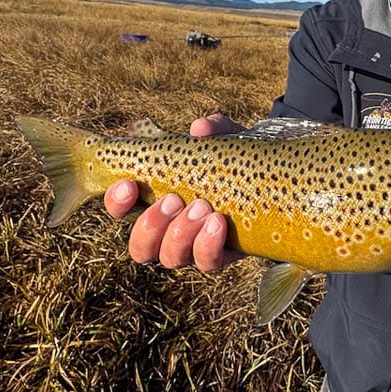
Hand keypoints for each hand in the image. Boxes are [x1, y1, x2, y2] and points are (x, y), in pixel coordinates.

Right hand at [103, 113, 244, 271]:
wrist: (273, 182)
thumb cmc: (238, 160)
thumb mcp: (227, 139)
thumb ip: (214, 129)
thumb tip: (199, 129)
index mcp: (155, 201)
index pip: (122, 210)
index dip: (117, 202)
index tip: (129, 184)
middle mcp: (168, 231)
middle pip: (139, 247)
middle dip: (151, 224)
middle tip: (172, 199)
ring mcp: (192, 248)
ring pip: (170, 258)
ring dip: (180, 234)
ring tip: (202, 206)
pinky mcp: (220, 255)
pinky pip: (207, 262)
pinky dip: (208, 244)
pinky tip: (218, 221)